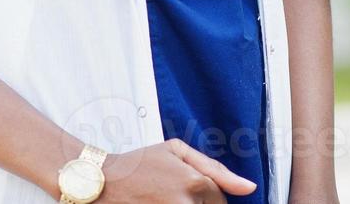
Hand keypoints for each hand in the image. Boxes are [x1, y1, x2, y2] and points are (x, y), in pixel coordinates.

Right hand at [96, 138, 256, 202]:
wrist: (101, 182)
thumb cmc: (137, 164)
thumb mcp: (175, 151)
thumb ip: (215, 169)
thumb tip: (248, 188)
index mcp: (194, 181)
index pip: (220, 201)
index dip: (207, 197)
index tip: (184, 191)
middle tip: (171, 194)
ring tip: (164, 198)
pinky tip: (156, 203)